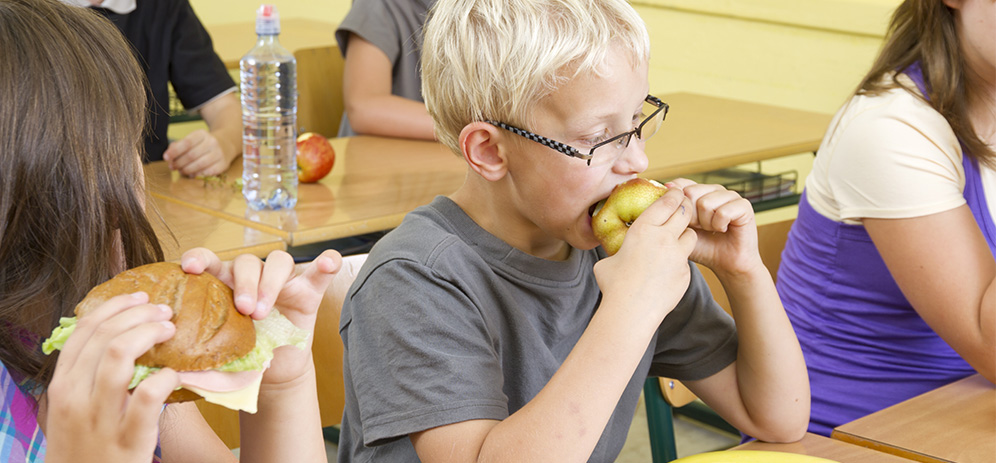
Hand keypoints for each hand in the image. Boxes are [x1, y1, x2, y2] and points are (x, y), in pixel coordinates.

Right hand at [45, 292, 179, 462]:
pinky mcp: (127, 439)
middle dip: (138, 314)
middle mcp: (74, 398)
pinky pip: (147, 395)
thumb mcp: (73, 410)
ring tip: (170, 330)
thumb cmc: (85, 449)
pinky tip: (174, 375)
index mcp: (62, 386)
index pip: (83, 331)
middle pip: (105, 336)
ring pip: (118, 355)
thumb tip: (120, 339)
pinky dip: (165, 378)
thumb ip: (87, 378)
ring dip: (149, 334)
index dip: (114, 307)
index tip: (139, 296)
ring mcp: (99, 418)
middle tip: (163, 311)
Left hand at [164, 129, 229, 176]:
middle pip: (191, 155)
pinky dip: (197, 175)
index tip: (166, 157)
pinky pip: (207, 172)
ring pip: (199, 165)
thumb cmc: (203, 143)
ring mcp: (219, 154)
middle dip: (179, 163)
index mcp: (202, 134)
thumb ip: (179, 146)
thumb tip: (168, 156)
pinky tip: (192, 174)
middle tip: (172, 167)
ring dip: (186, 170)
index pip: (186, 143)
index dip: (175, 151)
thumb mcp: (192, 139)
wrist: (225, 144)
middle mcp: (212, 142)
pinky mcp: (223, 164)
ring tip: (181, 170)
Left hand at [178, 248, 341, 385]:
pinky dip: (325, 265)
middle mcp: (252, 278)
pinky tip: (329, 263)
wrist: (273, 372)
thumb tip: (177, 378)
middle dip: (246, 283)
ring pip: (278, 262)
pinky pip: (318, 273)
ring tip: (265, 311)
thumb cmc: (241, 360)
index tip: (190, 267)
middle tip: (244, 310)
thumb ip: (201, 364)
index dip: (200, 257)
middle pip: (247, 262)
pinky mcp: (308, 293)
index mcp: (224, 285)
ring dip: (271, 282)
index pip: (211, 260)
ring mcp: (282, 283)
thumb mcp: (218, 360)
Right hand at [594, 186, 696, 318]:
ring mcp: (678, 256)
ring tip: (676, 242)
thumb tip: (614, 255)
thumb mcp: (608, 261)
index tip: (676, 191)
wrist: (631, 311)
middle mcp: (664, 239)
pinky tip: (666, 275)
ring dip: (685, 236)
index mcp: (643, 230)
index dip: (673, 194)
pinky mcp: (686, 274)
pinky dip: (679, 264)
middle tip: (685, 207)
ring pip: (691, 237)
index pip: (665, 203)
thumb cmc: (614, 286)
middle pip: (685, 213)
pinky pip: (686, 263)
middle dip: (686, 207)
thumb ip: (618, 253)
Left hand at [668, 178, 762, 274]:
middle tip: (701, 227)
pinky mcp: (744, 205)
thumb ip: (673, 207)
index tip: (686, 222)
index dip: (679, 207)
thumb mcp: (681, 227)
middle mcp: (714, 190)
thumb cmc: (703, 246)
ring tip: (713, 229)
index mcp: (699, 191)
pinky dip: (720, 225)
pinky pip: (723, 212)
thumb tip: (667, 184)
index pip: (680, 184)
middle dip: (692, 217)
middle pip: (690, 193)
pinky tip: (723, 230)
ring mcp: (730, 195)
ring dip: (706, 223)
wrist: (726, 264)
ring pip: (705, 203)